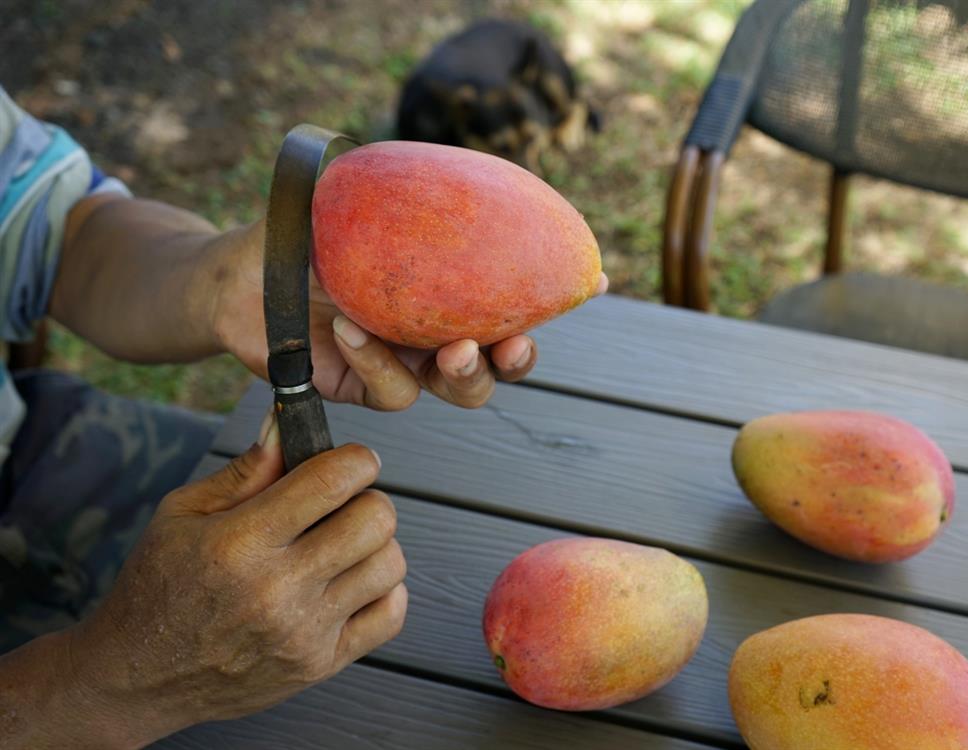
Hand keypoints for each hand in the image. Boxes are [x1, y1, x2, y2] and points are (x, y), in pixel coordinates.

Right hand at [60, 416, 405, 745]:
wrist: (136, 677)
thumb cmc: (158, 587)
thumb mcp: (182, 514)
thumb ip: (246, 470)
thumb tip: (287, 423)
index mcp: (241, 542)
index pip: (332, 480)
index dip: (357, 459)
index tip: (353, 460)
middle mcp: (278, 588)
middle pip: (375, 519)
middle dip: (369, 497)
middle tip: (346, 504)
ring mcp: (303, 632)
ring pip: (389, 564)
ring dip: (376, 545)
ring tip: (345, 545)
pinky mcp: (319, 666)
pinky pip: (391, 616)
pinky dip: (385, 591)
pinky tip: (354, 582)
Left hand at [209, 219, 608, 409]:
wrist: (233, 275)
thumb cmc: (297, 231)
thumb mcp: (356, 204)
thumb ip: (409, 198)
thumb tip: (467, 177)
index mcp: (449, 290)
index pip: (514, 295)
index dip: (557, 294)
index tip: (594, 281)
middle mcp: (436, 330)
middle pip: (501, 360)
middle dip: (519, 358)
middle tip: (516, 344)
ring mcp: (404, 363)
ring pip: (461, 390)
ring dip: (467, 373)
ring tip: (456, 349)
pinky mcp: (365, 389)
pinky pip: (392, 390)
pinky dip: (376, 361)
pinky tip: (347, 328)